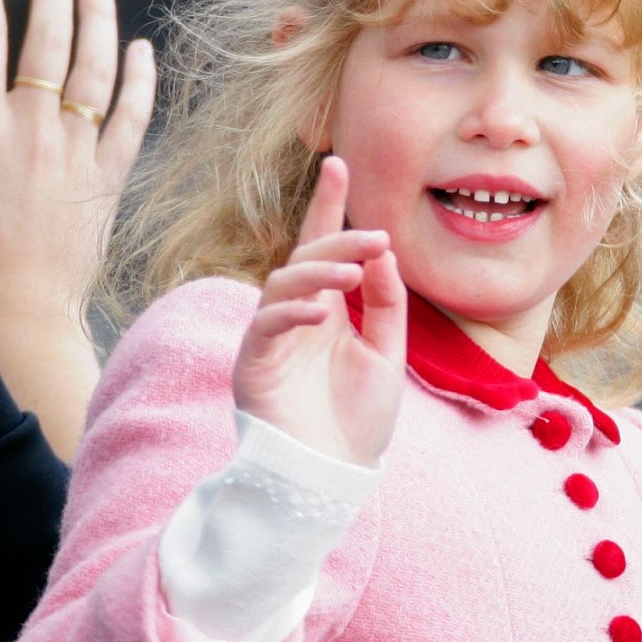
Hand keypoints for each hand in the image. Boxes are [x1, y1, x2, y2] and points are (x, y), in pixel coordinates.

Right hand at [233, 155, 406, 466]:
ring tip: (353, 271)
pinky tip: (322, 313)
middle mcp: (296, 317)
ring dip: (318, 270)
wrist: (333, 478)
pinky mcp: (254, 364)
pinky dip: (293, 313)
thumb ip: (385, 305)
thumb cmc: (356, 424)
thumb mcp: (386, 356)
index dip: (329, 206)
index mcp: (326, 312)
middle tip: (375, 235)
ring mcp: (271, 338)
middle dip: (335, 236)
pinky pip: (266, 325)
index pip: (325, 248)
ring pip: (283, 282)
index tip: (338, 162)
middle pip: (305, 257)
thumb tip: (381, 253)